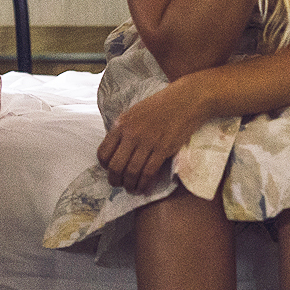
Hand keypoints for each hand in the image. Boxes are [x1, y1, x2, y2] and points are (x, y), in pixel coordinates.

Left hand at [98, 81, 216, 193]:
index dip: (104, 166)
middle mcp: (131, 133)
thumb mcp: (136, 112)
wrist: (186, 99)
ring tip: (132, 189)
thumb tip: (117, 148)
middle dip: (115, 180)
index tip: (110, 170)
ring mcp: (147, 142)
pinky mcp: (163, 149)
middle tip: (119, 184)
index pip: (103, 152)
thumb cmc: (162, 104)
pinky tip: (144, 188)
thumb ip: (125, 129)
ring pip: (131, 172)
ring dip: (130, 185)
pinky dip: (144, 184)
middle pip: (115, 166)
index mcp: (121, 124)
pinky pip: (148, 172)